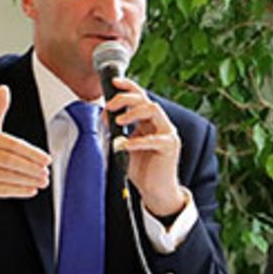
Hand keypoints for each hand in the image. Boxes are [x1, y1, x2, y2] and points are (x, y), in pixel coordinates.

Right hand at [0, 85, 50, 222]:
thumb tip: (4, 88)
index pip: (12, 144)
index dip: (31, 153)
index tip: (47, 159)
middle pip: (10, 161)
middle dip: (31, 168)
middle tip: (47, 173)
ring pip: (7, 176)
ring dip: (28, 180)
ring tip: (43, 181)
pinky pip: (1, 189)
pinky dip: (18, 191)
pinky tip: (32, 190)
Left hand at [107, 77, 185, 216]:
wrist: (155, 191)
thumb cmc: (142, 169)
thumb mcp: (123, 146)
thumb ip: (116, 132)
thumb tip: (102, 119)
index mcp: (149, 121)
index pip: (140, 97)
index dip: (128, 87)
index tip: (113, 83)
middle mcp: (160, 123)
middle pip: (145, 100)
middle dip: (125, 99)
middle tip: (109, 106)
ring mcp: (167, 133)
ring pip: (153, 110)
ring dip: (133, 112)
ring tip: (118, 121)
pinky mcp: (170, 147)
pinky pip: (154, 139)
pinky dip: (137, 141)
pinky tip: (125, 145)